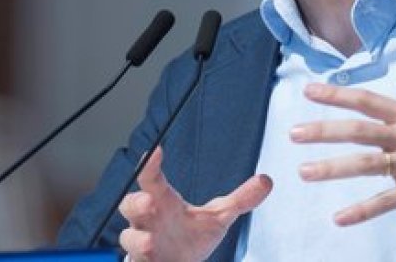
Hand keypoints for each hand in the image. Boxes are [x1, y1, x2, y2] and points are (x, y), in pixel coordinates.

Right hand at [118, 146, 272, 261]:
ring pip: (128, 239)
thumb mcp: (218, 217)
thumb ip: (240, 200)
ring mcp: (144, 244)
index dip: (149, 165)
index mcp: (164, 202)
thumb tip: (267, 180)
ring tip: (150, 243)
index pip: (152, 179)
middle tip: (148, 201)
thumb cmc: (191, 236)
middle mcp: (148, 221)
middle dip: (136, 202)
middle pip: (130, 205)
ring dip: (136, 240)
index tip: (153, 151)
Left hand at [290, 73, 395, 225]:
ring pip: (367, 163)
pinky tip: (340, 217)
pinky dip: (363, 209)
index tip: (310, 91)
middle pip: (359, 130)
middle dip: (324, 131)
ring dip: (334, 168)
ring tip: (306, 172)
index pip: (368, 101)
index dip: (338, 94)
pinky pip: (387, 200)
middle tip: (294, 133)